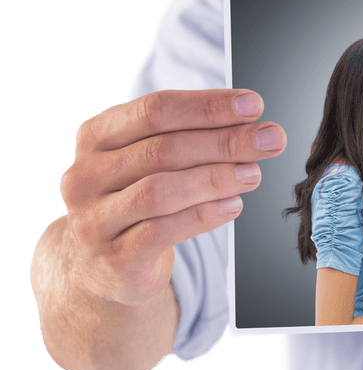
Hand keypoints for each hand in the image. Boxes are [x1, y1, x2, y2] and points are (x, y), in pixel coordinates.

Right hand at [55, 89, 285, 305]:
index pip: (155, 110)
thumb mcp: (154, 161)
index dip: (208, 106)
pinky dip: (204, 215)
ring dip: (216, 179)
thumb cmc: (139, 198)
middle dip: (224, 141)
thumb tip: (253, 125)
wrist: (105, 264)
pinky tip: (233, 205)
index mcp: (96, 136)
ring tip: (253, 173)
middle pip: (162, 150)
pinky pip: (163, 232)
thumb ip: (193, 138)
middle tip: (270, 138)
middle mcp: (86, 175)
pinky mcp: (114, 257)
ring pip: (160, 191)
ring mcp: (93, 219)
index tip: (253, 105)